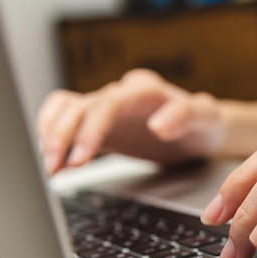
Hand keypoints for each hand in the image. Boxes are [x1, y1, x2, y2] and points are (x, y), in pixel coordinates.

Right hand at [37, 69, 223, 173]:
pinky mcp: (102, 127)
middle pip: (78, 107)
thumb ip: (186, 114)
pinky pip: (69, 124)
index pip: (106, 105)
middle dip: (62, 136)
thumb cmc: (205, 122)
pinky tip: (56, 163)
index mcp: (143, 90)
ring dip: (52, 135)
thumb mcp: (206, 118)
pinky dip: (56, 138)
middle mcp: (120, 95)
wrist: (202, 130)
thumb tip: (158, 126)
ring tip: (50, 167)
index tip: (80, 158)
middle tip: (54, 167)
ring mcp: (108, 110)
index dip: (89, 131)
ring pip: (67, 111)